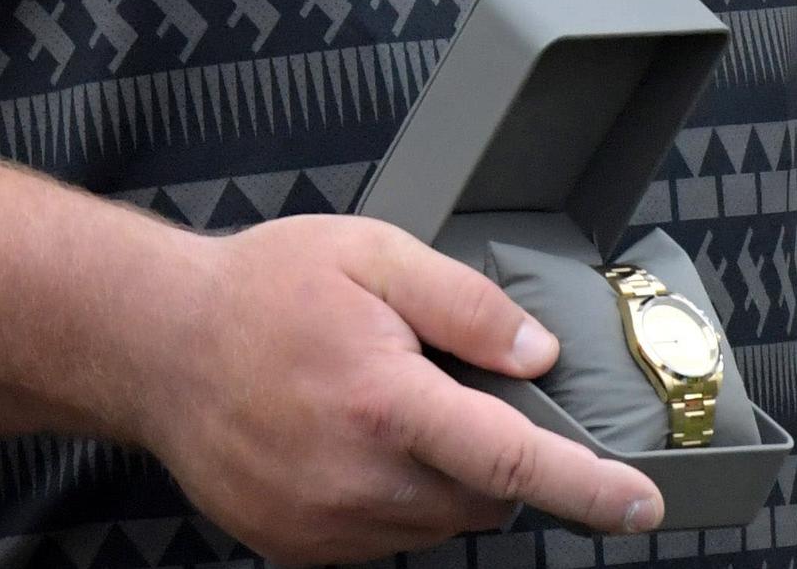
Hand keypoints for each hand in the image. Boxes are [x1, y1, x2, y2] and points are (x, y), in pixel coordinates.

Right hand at [125, 215, 665, 565]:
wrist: (154, 344)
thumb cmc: (261, 289)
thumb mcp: (370, 256)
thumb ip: (462, 303)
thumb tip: (536, 354)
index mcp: (384, 402)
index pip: (512, 462)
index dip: (587, 489)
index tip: (642, 505)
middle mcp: (357, 478)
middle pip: (481, 498)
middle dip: (494, 455)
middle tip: (442, 387)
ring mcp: (323, 524)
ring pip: (434, 523)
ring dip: (441, 478)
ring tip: (382, 405)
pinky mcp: (297, 547)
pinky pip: (382, 537)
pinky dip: (391, 497)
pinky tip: (347, 440)